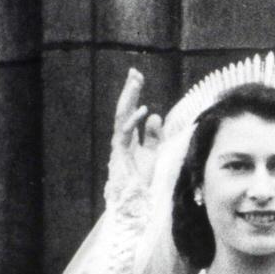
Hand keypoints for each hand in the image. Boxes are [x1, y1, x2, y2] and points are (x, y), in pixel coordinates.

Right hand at [110, 68, 161, 191]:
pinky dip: (134, 121)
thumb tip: (155, 114)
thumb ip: (153, 135)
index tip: (137, 76)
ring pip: (122, 116)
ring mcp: (119, 145)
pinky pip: (125, 133)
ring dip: (129, 99)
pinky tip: (143, 110)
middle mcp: (122, 138)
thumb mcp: (153, 153)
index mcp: (129, 137)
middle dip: (129, 90)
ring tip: (135, 83)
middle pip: (124, 109)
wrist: (135, 201)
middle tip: (134, 72)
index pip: (130, 110)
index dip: (133, 94)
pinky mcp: (120, 154)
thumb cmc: (141, 179)